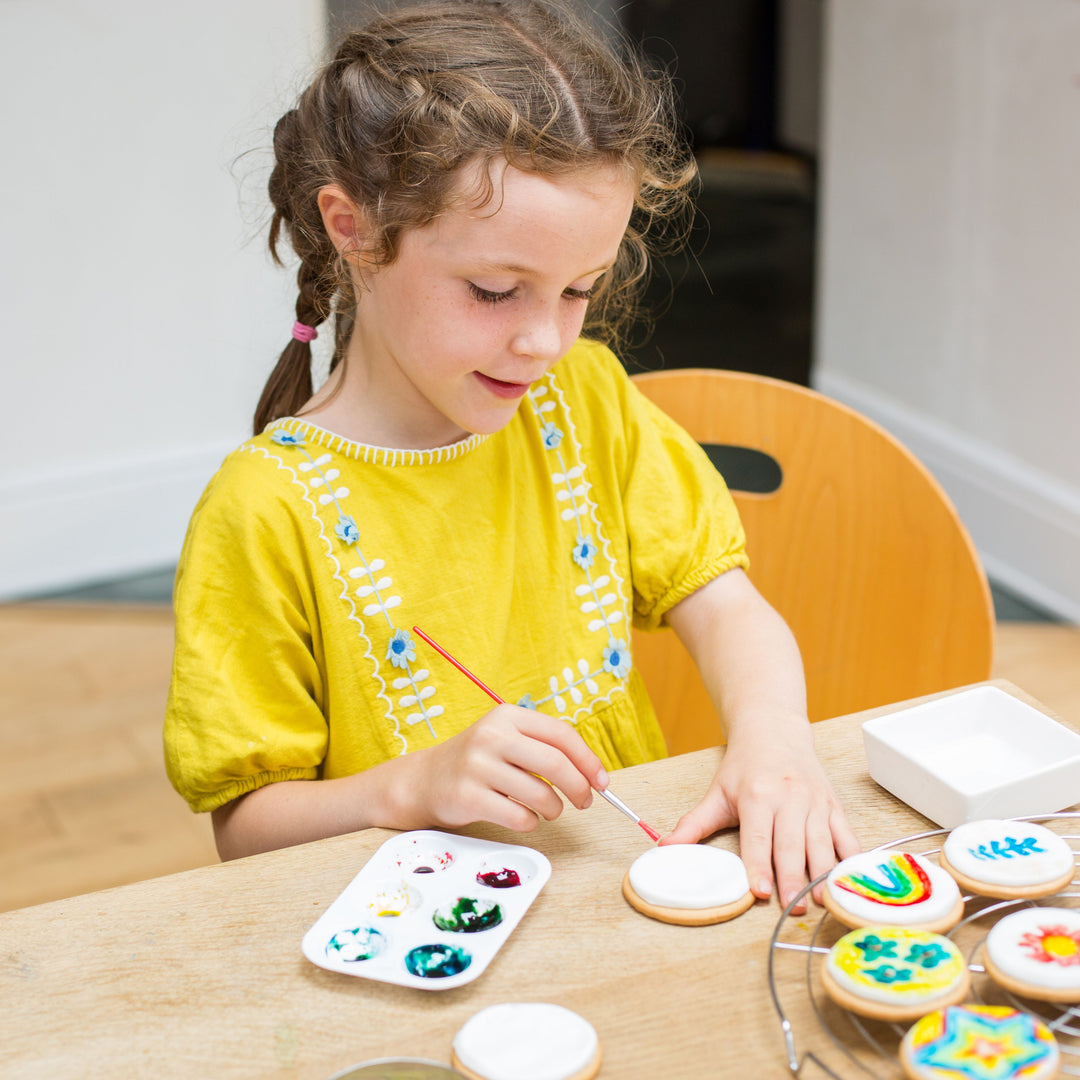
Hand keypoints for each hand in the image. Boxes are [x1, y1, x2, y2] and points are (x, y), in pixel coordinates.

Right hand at [396, 704, 607, 832]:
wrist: (424, 781)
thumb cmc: (477, 763)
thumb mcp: (505, 740)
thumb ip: (543, 748)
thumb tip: (594, 775)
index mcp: (506, 716)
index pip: (560, 734)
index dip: (588, 759)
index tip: (602, 781)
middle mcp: (491, 736)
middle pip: (555, 763)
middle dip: (580, 787)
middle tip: (585, 801)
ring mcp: (477, 766)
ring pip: (540, 794)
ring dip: (555, 809)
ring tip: (550, 810)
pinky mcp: (468, 797)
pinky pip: (519, 817)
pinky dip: (531, 823)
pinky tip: (523, 817)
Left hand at [661, 723, 860, 914]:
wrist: (774, 730)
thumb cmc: (744, 767)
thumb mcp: (716, 792)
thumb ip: (693, 824)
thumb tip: (664, 847)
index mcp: (757, 795)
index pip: (758, 837)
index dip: (759, 865)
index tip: (761, 892)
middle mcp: (789, 798)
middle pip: (791, 845)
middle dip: (792, 879)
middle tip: (793, 910)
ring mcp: (815, 802)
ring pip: (821, 844)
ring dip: (822, 875)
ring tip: (822, 902)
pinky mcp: (834, 805)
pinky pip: (847, 835)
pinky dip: (852, 859)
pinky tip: (852, 880)